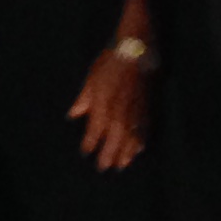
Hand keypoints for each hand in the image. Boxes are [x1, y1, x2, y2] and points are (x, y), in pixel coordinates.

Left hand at [70, 43, 148, 169]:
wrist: (136, 52)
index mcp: (103, 103)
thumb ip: (83, 99)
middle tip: (104, 167)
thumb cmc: (109, 63)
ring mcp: (135, 110)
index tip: (86, 153)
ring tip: (121, 165)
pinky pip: (145, 128)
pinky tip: (139, 149)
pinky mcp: (147, 107)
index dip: (91, 142)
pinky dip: (141, 140)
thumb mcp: (91, 79)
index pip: (95, 129)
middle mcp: (119, 111)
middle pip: (114, 138)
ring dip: (126, 152)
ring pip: (130, 137)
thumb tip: (73, 115)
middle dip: (108, 153)